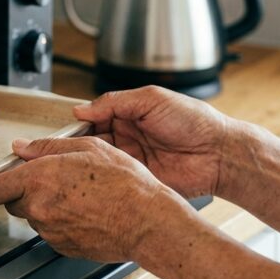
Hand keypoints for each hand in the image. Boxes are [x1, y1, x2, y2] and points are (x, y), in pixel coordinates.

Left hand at [0, 136, 183, 262]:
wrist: (147, 221)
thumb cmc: (124, 183)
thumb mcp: (88, 148)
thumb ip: (47, 146)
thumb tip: (22, 147)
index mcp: (40, 179)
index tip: (4, 178)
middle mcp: (40, 208)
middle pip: (12, 202)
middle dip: (25, 191)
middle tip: (52, 180)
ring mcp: (50, 231)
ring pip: (34, 217)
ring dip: (45, 207)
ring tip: (77, 195)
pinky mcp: (63, 247)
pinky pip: (52, 232)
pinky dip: (61, 223)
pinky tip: (84, 211)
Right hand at [73, 86, 234, 198]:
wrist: (219, 153)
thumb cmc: (195, 121)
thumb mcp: (152, 99)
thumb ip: (115, 102)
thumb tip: (83, 109)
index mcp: (129, 114)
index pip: (93, 118)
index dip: (78, 125)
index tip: (61, 132)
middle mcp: (128, 137)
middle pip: (92, 141)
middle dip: (76, 146)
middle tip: (60, 151)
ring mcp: (133, 159)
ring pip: (99, 161)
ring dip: (86, 163)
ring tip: (69, 165)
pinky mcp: (139, 179)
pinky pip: (115, 179)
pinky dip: (102, 179)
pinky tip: (90, 178)